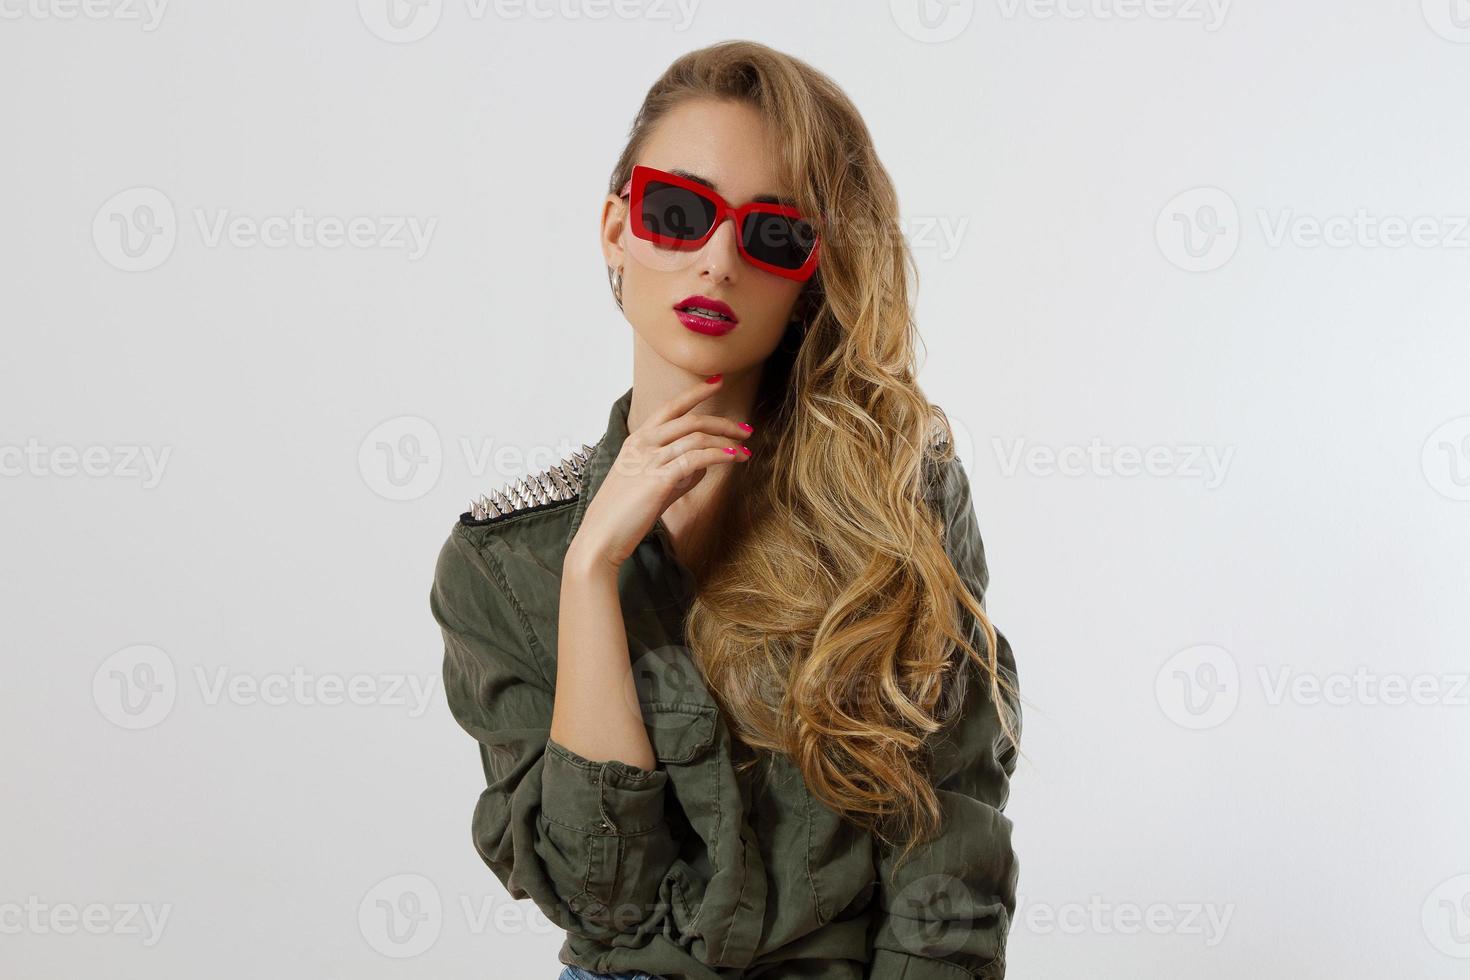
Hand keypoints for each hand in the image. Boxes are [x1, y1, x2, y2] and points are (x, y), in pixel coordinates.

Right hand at [569, 375, 752, 572]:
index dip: (696, 393)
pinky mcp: (658, 479)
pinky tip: (732, 458)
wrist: (601, 538)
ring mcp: (649, 460)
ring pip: (696, 438)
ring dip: (726, 442)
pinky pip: (695, 459)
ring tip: (745, 451)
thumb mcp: (650, 485)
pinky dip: (717, 456)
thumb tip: (705, 464)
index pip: (670, 407)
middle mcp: (642, 444)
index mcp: (636, 440)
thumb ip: (677, 472)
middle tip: (746, 429)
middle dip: (723, 422)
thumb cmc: (623, 514)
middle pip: (691, 420)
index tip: (718, 381)